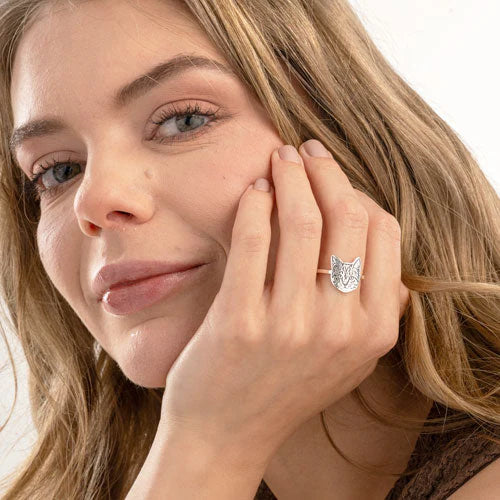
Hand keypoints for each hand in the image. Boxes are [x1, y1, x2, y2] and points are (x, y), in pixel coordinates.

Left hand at [159, 139, 409, 472]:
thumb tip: (393, 267)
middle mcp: (340, 328)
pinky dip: (253, 205)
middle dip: (325, 172)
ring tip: (278, 159)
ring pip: (301, 222)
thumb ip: (378, 315)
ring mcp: (289, 325)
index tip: (334, 176)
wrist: (227, 432)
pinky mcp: (240, 321)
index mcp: (374, 331)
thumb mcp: (348, 362)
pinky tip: (253, 191)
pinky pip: (252, 241)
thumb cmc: (286, 388)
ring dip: (289, 178)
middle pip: (346, 219)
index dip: (358, 193)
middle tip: (304, 152)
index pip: (382, 233)